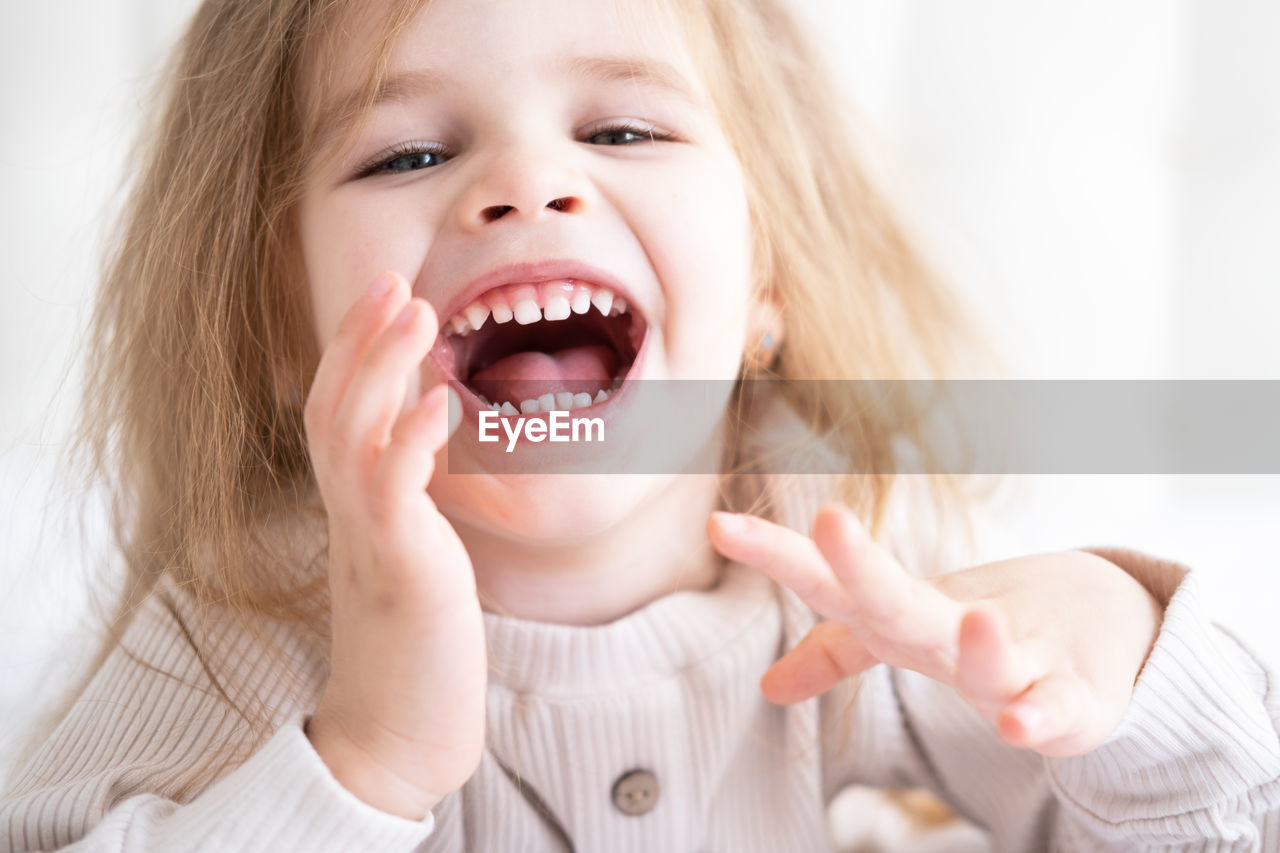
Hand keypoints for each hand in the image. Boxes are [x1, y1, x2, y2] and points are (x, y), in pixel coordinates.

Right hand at [303, 270, 484, 818]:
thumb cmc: (416, 641)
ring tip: (416, 310)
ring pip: (353, 431)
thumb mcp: (414, 550)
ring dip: (382, 366)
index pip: (340, 407)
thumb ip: (412, 494)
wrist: (399, 730)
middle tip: (395, 279)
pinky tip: (439, 399)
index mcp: (354, 505)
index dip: (357, 347)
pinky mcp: (398, 566)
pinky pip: (394, 490)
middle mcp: (349, 512)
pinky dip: (413, 439)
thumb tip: (433, 435)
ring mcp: (368, 536)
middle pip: (336, 403)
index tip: (387, 293)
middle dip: (362, 337)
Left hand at [707, 505, 1163, 757]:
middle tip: (830, 520)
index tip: (718, 525)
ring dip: (979, 645)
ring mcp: (1018, 660)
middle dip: (863, 567)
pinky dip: (1042, 718)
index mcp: (907, 617)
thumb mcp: (907, 638)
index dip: (776, 557)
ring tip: (977, 620)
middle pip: (902, 602)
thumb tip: (768, 685)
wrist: (1110, 619)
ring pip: (990, 659)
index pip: (830, 585)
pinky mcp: (1076, 698)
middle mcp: (954, 629)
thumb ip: (839, 653)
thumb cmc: (990, 627)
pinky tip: (1021, 725)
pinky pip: (1058, 711)